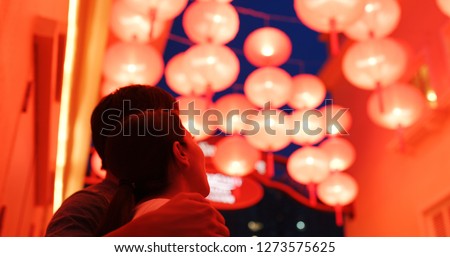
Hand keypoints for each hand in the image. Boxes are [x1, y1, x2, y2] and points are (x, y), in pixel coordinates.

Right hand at [105, 192, 229, 236]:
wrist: (156, 227)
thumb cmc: (167, 213)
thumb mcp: (182, 198)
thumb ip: (198, 198)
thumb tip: (209, 204)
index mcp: (207, 208)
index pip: (218, 218)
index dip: (213, 225)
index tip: (206, 231)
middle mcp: (209, 216)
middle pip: (223, 229)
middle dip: (217, 233)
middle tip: (207, 238)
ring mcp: (208, 229)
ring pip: (223, 237)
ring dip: (217, 240)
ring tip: (206, 242)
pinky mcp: (205, 240)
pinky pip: (217, 245)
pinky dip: (214, 245)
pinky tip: (204, 245)